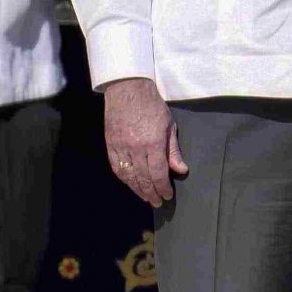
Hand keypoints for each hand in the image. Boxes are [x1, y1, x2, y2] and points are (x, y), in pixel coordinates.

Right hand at [103, 77, 184, 205]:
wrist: (128, 89)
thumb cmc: (152, 105)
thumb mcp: (168, 126)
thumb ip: (173, 150)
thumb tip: (181, 170)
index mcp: (153, 143)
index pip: (158, 173)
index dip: (163, 188)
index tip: (167, 196)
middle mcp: (136, 148)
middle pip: (143, 178)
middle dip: (151, 193)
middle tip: (157, 202)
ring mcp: (121, 146)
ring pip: (129, 176)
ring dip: (137, 189)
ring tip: (145, 197)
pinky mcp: (110, 144)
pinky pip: (116, 166)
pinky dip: (124, 178)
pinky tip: (130, 184)